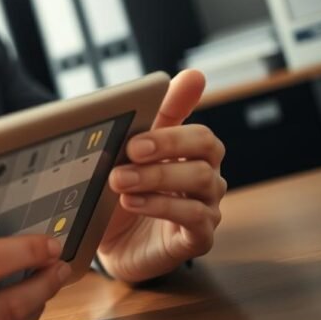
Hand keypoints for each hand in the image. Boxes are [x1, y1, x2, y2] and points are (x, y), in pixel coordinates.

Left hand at [96, 69, 226, 282]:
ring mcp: (207, 207)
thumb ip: (159, 115)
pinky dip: (161, 207)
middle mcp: (206, 177)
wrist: (113, 244)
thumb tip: (193, 75)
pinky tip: (133, 203)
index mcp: (193, 153)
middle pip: (207, 150)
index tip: (139, 135)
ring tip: (120, 181)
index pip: (199, 132)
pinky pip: (194, 218)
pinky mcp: (199, 237)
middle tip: (130, 151)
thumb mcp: (134, 151)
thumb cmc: (128, 191)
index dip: (173, 130)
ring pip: (201, 182)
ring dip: (157, 178)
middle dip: (167, 146)